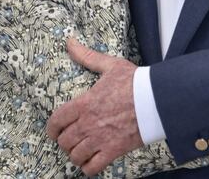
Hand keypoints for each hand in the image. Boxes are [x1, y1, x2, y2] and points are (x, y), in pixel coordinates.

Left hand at [47, 39, 142, 175]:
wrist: (157, 99)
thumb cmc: (134, 81)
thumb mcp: (109, 66)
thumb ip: (87, 56)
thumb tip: (70, 42)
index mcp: (84, 103)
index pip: (56, 121)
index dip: (52, 128)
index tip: (55, 129)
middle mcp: (89, 123)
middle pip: (64, 141)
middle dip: (65, 140)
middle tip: (71, 137)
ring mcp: (100, 139)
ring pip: (75, 156)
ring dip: (76, 153)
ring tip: (82, 147)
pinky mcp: (114, 151)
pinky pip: (92, 168)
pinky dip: (89, 166)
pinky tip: (93, 158)